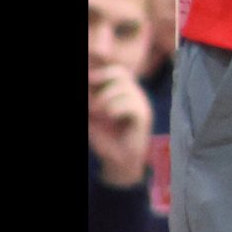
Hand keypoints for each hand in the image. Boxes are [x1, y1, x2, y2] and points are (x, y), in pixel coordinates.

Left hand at [87, 65, 151, 187]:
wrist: (118, 160)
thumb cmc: (105, 137)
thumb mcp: (92, 115)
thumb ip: (90, 100)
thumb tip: (88, 88)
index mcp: (123, 92)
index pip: (116, 71)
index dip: (101, 72)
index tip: (88, 80)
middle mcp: (134, 94)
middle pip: (120, 73)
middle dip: (102, 79)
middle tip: (91, 97)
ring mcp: (141, 104)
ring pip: (124, 88)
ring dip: (104, 98)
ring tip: (95, 112)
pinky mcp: (144, 116)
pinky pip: (130, 104)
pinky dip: (114, 109)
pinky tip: (110, 117)